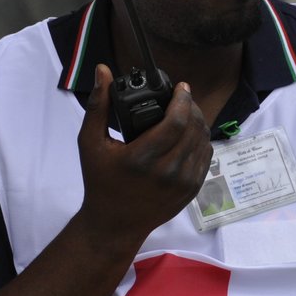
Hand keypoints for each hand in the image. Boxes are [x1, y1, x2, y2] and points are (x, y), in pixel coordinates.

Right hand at [77, 64, 212, 244]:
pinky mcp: (191, 191)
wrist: (114, 224)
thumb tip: (103, 70)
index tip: (181, 87)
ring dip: (198, 122)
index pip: (177, 121)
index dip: (183, 100)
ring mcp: (182, 183)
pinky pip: (205, 158)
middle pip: (194, 128)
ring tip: (187, 113)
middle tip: (183, 98)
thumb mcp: (90, 143)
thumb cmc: (100, 182)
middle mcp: (167, 171)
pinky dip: (201, 141)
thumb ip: (98, 105)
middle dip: (191, 107)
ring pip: (203, 141)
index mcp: (142, 157)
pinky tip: (191, 134)